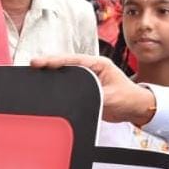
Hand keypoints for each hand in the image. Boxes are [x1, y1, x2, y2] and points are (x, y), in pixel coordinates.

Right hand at [29, 54, 152, 123]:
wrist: (136, 108)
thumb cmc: (129, 99)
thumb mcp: (111, 97)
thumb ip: (94, 95)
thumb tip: (77, 97)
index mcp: (99, 64)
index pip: (73, 59)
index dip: (55, 60)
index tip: (39, 62)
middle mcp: (92, 68)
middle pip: (66, 64)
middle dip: (49, 63)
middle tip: (33, 64)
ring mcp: (89, 78)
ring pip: (67, 73)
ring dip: (53, 73)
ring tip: (36, 73)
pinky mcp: (87, 88)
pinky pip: (70, 85)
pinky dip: (59, 85)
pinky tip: (48, 86)